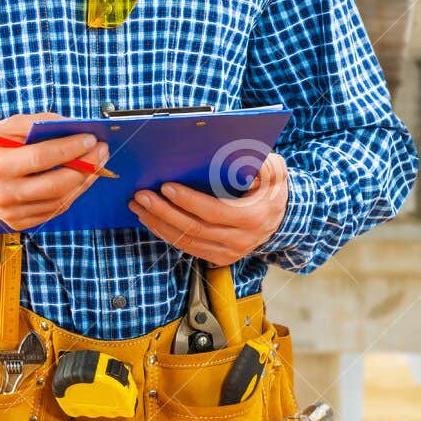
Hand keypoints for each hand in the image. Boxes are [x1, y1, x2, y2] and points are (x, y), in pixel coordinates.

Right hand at [0, 111, 109, 230]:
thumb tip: (72, 125)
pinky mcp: (20, 223)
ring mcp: (12, 214)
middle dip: (86, 166)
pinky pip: (55, 210)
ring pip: (60, 200)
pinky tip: (83, 178)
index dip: (70, 148)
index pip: (42, 158)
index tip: (91, 138)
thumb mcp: (4, 127)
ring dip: (85, 180)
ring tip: (98, 162)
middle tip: (102, 150)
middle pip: (56, 184)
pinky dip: (73, 193)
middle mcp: (4, 195)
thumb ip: (36, 123)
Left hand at [131, 152, 288, 265]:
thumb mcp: (275, 171)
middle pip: (194, 229)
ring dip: (159, 224)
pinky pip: (188, 247)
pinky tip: (151, 220)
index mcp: (252, 217)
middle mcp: (240, 240)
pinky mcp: (219, 257)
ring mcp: (229, 252)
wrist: (281, 218)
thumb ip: (262, 165)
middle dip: (164, 212)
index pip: (214, 211)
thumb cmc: (272, 189)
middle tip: (142, 196)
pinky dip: (167, 233)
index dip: (188, 201)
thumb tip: (241, 163)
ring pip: (187, 241)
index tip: (166, 187)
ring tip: (139, 207)